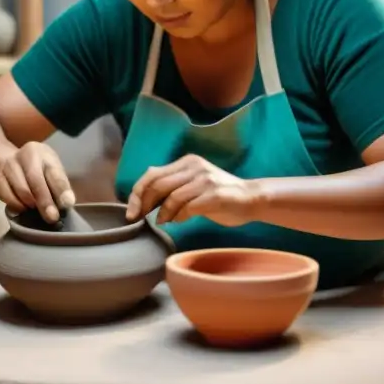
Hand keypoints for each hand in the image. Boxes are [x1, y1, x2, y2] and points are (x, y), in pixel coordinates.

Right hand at [0, 142, 74, 222]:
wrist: (14, 163)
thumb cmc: (40, 170)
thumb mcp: (53, 172)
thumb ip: (60, 186)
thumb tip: (67, 203)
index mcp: (43, 152)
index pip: (54, 172)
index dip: (61, 189)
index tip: (68, 204)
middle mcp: (25, 155)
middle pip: (35, 180)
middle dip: (45, 201)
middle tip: (52, 217)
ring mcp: (9, 165)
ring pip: (20, 189)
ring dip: (30, 204)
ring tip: (37, 211)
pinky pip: (6, 195)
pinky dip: (16, 205)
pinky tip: (23, 208)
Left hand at [127, 154, 263, 226]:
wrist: (252, 198)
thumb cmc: (220, 196)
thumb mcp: (193, 184)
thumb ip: (173, 185)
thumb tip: (144, 193)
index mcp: (187, 162)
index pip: (152, 174)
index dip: (137, 194)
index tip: (131, 212)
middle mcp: (195, 166)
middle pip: (157, 184)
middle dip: (143, 204)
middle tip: (138, 219)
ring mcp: (205, 180)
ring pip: (171, 197)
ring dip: (162, 213)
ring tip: (162, 221)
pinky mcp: (215, 194)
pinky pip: (187, 207)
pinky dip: (178, 217)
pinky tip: (178, 221)